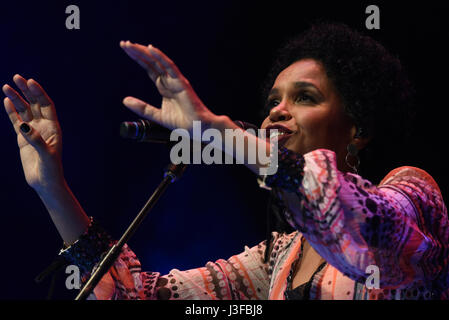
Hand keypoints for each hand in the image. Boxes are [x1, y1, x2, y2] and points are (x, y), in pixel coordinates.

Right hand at [3, 75, 63, 192]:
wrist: (45, 183)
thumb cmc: (51, 169)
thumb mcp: (46, 154)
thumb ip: (36, 139)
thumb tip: (23, 125)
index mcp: (53, 127)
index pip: (46, 105)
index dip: (39, 93)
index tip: (30, 82)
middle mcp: (44, 126)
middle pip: (35, 103)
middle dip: (26, 90)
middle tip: (17, 77)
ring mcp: (32, 131)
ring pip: (24, 110)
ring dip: (16, 98)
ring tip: (6, 86)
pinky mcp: (22, 138)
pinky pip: (16, 121)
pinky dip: (11, 111)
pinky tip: (6, 100)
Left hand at [120, 41, 221, 132]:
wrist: (198, 129)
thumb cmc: (183, 123)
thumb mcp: (157, 115)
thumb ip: (142, 108)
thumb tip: (124, 100)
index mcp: (164, 86)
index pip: (149, 68)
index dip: (137, 59)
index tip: (125, 50)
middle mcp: (169, 80)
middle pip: (151, 62)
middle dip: (138, 52)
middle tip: (124, 44)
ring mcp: (176, 80)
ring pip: (158, 61)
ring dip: (145, 52)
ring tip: (130, 45)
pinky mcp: (182, 82)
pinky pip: (170, 66)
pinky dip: (160, 56)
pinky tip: (150, 48)